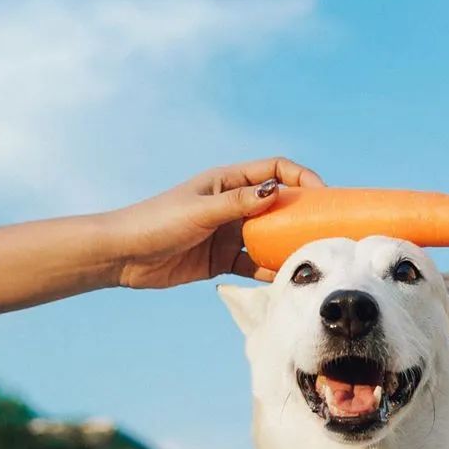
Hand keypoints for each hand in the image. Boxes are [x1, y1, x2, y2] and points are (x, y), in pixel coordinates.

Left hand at [104, 157, 323, 287]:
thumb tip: (277, 193)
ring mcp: (229, 232)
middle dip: (303, 214)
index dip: (302, 178)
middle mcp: (233, 204)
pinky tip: (284, 279)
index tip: (322, 196)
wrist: (122, 256)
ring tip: (310, 257)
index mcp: (228, 181)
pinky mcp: (222, 259)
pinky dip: (269, 270)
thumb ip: (239, 203)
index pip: (276, 170)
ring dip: (288, 245)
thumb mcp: (201, 211)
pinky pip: (254, 263)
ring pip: (269, 236)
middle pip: (278, 205)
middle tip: (326, 229)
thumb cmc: (156, 222)